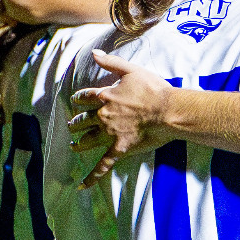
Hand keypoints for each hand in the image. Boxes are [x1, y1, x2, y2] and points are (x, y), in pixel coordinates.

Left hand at [68, 49, 177, 185]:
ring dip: (78, 144)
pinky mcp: (119, 149)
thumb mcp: (131, 70)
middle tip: (71, 125)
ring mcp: (110, 134)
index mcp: (105, 97)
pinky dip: (91, 176)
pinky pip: (103, 165)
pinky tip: (82, 186)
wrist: (168, 110)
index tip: (75, 100)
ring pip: (87, 141)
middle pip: (82, 120)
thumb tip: (94, 53)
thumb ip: (111, 62)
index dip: (79, 98)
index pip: (85, 97)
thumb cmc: (153, 89)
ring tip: (74, 146)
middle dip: (75, 123)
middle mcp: (103, 116)